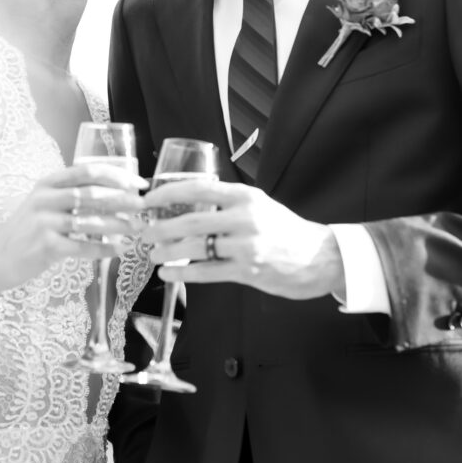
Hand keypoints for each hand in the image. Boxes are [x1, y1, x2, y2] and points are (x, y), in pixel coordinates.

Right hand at [0, 164, 146, 295]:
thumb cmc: (26, 231)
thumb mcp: (43, 203)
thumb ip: (70, 195)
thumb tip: (113, 194)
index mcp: (48, 183)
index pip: (87, 171)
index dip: (116, 175)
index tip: (138, 182)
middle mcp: (45, 198)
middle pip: (92, 194)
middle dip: (123, 200)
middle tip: (144, 206)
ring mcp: (44, 222)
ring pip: (91, 221)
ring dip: (119, 225)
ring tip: (137, 229)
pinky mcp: (46, 246)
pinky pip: (82, 246)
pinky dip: (103, 248)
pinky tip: (118, 250)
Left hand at [142, 179, 344, 299]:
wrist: (321, 257)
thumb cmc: (284, 229)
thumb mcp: (259, 205)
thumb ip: (228, 203)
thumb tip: (187, 203)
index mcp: (246, 197)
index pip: (198, 188)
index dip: (168, 193)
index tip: (147, 199)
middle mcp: (246, 218)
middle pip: (191, 221)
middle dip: (161, 228)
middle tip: (143, 232)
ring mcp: (247, 246)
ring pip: (196, 248)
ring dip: (168, 252)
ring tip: (152, 255)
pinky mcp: (248, 272)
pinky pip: (207, 272)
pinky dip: (183, 273)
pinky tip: (168, 274)